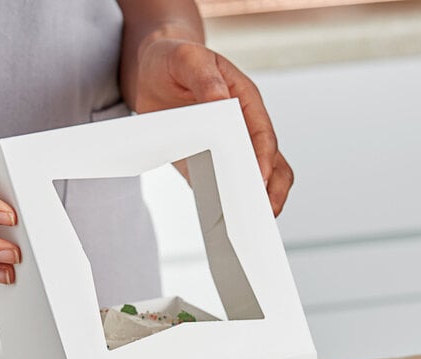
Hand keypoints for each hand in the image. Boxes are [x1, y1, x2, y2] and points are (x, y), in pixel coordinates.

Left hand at [134, 39, 292, 215]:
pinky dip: (226, 209)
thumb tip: (220, 104)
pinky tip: (220, 225)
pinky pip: (223, 190)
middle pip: (273, 166)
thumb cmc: (175, 61)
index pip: (263, 136)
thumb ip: (205, 79)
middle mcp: (244, 129)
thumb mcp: (186, 59)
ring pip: (255, 183)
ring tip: (243, 230)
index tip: (256, 182)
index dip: (263, 160)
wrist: (155, 71)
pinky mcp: (207, 166)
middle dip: (270, 193)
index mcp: (245, 102)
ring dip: (253, 205)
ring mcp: (228, 151)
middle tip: (258, 218)